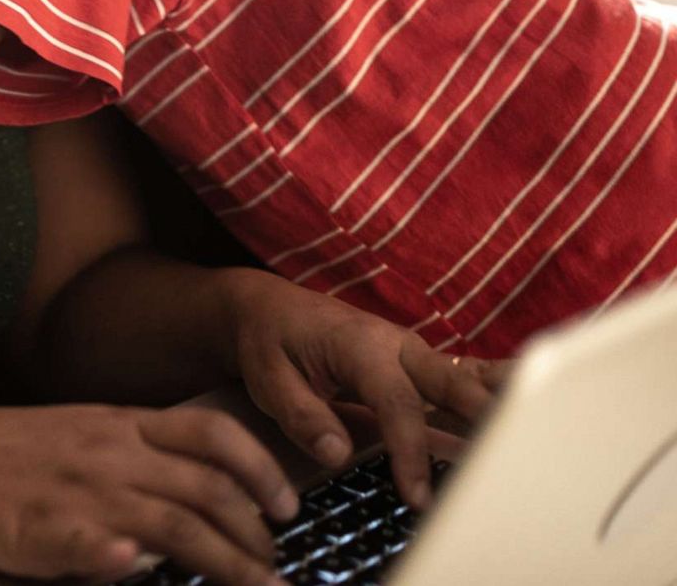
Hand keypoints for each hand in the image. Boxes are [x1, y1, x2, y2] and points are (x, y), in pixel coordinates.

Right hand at [0, 404, 295, 585]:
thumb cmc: (1, 453)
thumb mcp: (76, 437)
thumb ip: (130, 460)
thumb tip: (185, 498)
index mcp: (118, 426)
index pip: (211, 434)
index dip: (260, 467)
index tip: (286, 503)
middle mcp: (108, 454)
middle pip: (207, 488)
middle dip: (255, 533)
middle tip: (274, 566)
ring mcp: (79, 493)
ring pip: (173, 524)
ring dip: (225, 561)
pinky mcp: (42, 531)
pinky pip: (89, 544)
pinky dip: (118, 558)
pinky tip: (136, 568)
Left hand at [221, 270, 511, 508]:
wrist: (267, 309)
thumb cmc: (267, 342)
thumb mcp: (268, 379)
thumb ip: (302, 416)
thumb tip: (337, 453)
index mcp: (361, 346)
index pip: (397, 404)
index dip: (410, 452)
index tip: (417, 496)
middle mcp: (397, 345)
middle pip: (454, 384)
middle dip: (486, 420)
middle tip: (513, 461)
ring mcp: (413, 353)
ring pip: (467, 380)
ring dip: (501, 407)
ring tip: (539, 439)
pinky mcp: (417, 366)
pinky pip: (461, 381)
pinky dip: (492, 398)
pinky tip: (522, 420)